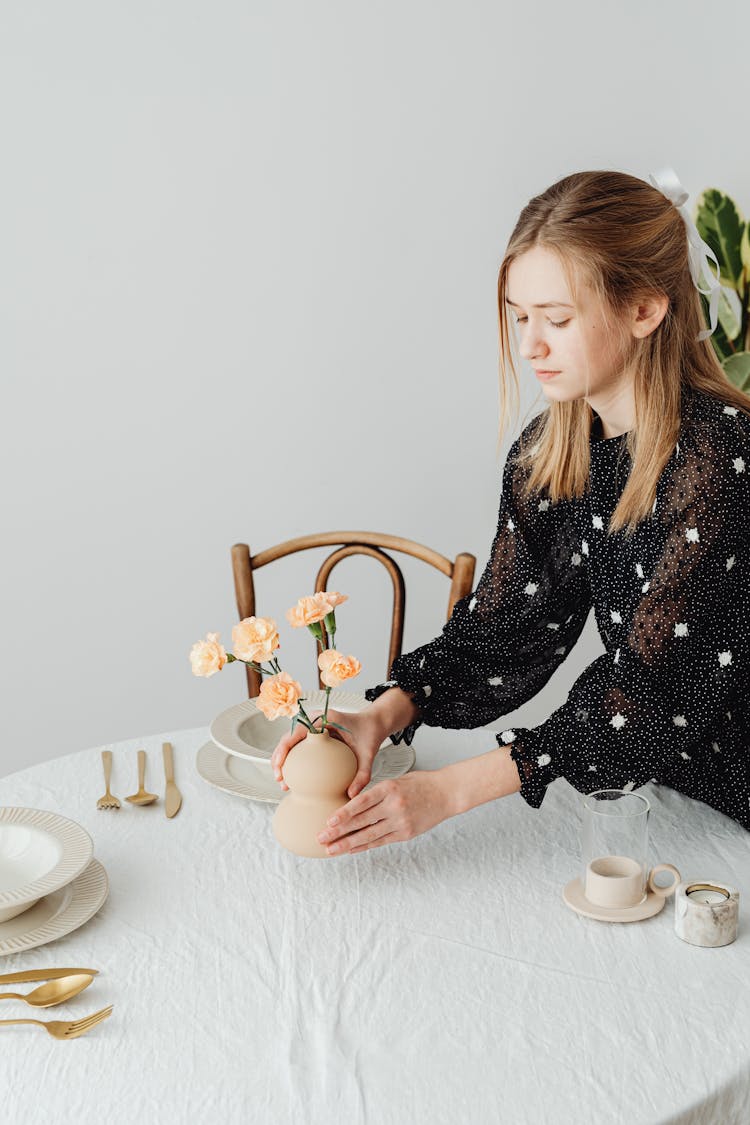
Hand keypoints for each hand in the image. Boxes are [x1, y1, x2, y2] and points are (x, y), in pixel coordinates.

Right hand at [270, 706, 384, 798]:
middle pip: (288, 737)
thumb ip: (363, 774)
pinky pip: (298, 747)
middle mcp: (315, 720)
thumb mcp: (369, 753)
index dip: (284, 747)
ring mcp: (312, 727)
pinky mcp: (313, 735)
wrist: (372, 724)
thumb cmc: (369, 733)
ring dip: (282, 760)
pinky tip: (293, 778)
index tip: (280, 765)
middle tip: (280, 779)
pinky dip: (292, 761)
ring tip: (283, 782)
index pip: (297, 731)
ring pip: (290, 742)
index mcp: (325, 718)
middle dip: (279, 757)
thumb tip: (351, 795)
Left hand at [316, 770, 453, 854]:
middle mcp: (393, 806)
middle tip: (321, 837)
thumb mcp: (396, 780)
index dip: (344, 813)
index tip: (328, 820)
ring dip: (347, 843)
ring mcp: (400, 822)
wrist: (446, 793)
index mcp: (389, 788)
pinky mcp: (406, 833)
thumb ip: (376, 792)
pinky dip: (364, 846)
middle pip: (361, 821)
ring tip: (331, 849)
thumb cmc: (420, 783)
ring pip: (368, 835)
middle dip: (338, 831)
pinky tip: (350, 849)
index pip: (361, 802)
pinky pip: (380, 841)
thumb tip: (352, 804)